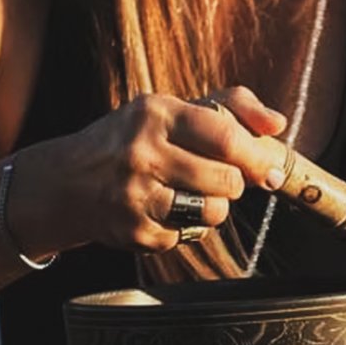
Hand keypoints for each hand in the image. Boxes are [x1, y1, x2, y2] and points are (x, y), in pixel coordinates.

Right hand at [10, 85, 286, 255]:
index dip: (257, 157)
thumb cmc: (132, 140)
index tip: (270, 169)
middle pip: (225, 181)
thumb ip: (229, 107)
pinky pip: (186, 237)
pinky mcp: (132, 231)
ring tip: (193, 196)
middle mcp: (142, 153)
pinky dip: (184, 229)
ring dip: (213, 209)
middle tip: (221, 180)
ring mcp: (135, 195)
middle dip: (234, 185)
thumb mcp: (170, 110)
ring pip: (211, 213)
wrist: (67, 182)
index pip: (225, 138)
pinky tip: (164, 211)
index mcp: (156, 114)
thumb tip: (277, 124)